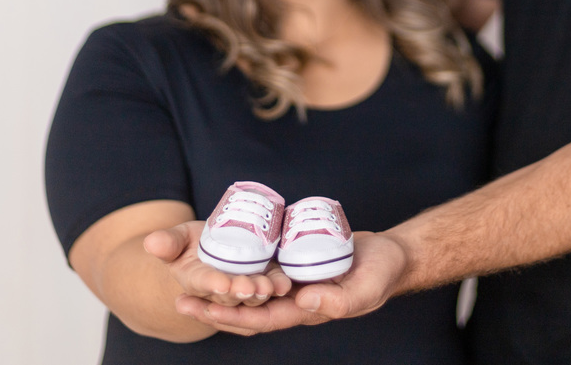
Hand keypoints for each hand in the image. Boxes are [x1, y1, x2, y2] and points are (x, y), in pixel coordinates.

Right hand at [144, 221, 291, 310]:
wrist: (211, 247)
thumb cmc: (190, 243)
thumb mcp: (177, 238)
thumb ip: (167, 242)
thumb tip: (151, 242)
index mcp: (195, 281)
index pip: (203, 284)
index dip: (212, 284)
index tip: (220, 283)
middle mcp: (219, 291)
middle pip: (231, 295)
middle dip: (241, 291)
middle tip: (250, 286)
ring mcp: (242, 287)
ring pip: (252, 297)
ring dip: (261, 293)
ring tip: (270, 287)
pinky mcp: (262, 279)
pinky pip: (271, 287)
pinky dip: (279, 286)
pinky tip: (286, 284)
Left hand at [174, 231, 408, 335]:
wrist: (391, 254)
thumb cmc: (381, 274)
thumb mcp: (365, 290)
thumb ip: (339, 300)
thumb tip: (302, 302)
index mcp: (304, 310)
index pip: (258, 320)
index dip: (227, 317)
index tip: (198, 309)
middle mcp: (292, 298)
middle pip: (246, 307)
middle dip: (213, 306)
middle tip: (179, 298)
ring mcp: (292, 280)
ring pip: (251, 287)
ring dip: (223, 284)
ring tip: (190, 277)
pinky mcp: (295, 259)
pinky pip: (264, 265)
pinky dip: (244, 262)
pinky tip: (224, 251)